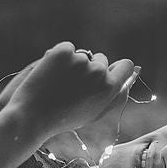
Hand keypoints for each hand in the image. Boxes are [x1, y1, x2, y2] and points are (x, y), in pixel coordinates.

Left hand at [4, 42, 134, 138]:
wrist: (31, 116)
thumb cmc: (64, 118)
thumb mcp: (95, 111)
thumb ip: (116, 93)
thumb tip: (135, 72)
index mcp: (109, 88)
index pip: (125, 66)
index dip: (117, 68)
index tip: (108, 70)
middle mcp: (99, 72)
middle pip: (101, 59)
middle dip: (90, 67)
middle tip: (71, 86)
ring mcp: (81, 60)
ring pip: (82, 55)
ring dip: (73, 63)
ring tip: (58, 83)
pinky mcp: (63, 51)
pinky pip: (67, 48)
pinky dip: (58, 57)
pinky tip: (49, 74)